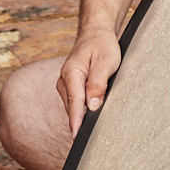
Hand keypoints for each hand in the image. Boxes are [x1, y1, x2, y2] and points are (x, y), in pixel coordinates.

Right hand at [57, 26, 122, 140]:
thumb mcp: (106, 61)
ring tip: (95, 123)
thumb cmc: (102, 45)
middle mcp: (64, 80)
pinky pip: (75, 102)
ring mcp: (65, 84)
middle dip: (82, 120)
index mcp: (71, 73)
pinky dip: (83, 108)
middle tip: (94, 134)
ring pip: (74, 106)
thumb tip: (92, 106)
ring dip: (83, 113)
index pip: (74, 101)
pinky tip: (91, 113)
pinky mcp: (70, 87)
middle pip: (73, 106)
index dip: (76, 120)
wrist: (96, 33)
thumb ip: (98, 84)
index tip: (76, 135)